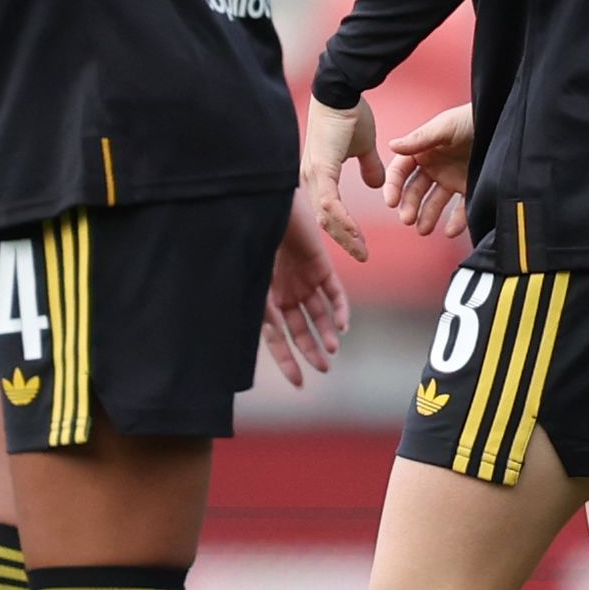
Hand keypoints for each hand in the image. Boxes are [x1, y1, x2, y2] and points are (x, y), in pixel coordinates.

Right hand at [260, 203, 347, 386]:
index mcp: (262, 299)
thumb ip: (253, 308)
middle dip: (311, 350)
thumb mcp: (245, 281)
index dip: (287, 361)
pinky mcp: (320, 267)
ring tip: (332, 351)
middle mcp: (283, 293)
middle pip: (300, 329)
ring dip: (327, 332)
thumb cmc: (248, 242)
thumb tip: (252, 340)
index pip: (275, 338)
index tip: (299, 383)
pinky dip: (339, 309)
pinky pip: (333, 292)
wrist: (266, 206)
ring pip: (318, 314)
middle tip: (323, 369)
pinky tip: (343, 325)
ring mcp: (302, 280)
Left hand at [298, 96, 382, 264]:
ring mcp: (314, 175)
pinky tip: (354, 232)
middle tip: (362, 255)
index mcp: (320, 175)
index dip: (344, 230)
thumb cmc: (351, 114)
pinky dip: (342, 220)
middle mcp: (311, 178)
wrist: (343, 92)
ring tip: (361, 250)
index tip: (360, 244)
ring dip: (345, 235)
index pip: (329, 212)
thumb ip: (369, 167)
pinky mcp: (321, 169)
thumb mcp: (364, 147)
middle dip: (345, 240)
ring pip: (326, 216)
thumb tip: (378, 185)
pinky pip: (329, 203)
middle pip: (325, 220)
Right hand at [380, 104, 476, 238]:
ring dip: (427, 216)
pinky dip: (456, 221)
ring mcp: (452, 178)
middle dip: (409, 206)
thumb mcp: (445, 126)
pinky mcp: (471, 187)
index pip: (401, 171)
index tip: (390, 202)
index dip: (393, 186)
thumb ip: (420, 139)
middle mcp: (434, 167)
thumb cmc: (471, 117)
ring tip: (423, 230)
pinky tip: (449, 231)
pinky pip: (461, 208)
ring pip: (435, 203)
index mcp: (423, 151)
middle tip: (407, 220)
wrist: (502, 120)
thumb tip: (392, 145)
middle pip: (415, 191)